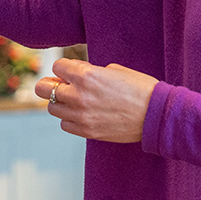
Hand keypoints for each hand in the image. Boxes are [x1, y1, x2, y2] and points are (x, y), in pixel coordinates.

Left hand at [34, 57, 157, 143]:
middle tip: (61, 85)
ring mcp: (82, 116)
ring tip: (75, 100)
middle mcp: (79, 96)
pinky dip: (69, 119)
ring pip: (52, 109)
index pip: (57, 67)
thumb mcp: (114, 70)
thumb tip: (75, 74)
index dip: (65, 67)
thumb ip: (90, 71)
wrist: (156, 115)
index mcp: (87, 75)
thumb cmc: (139, 88)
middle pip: (44, 89)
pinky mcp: (87, 132)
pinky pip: (65, 125)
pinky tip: (82, 114)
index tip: (72, 71)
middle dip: (51, 84)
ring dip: (61, 102)